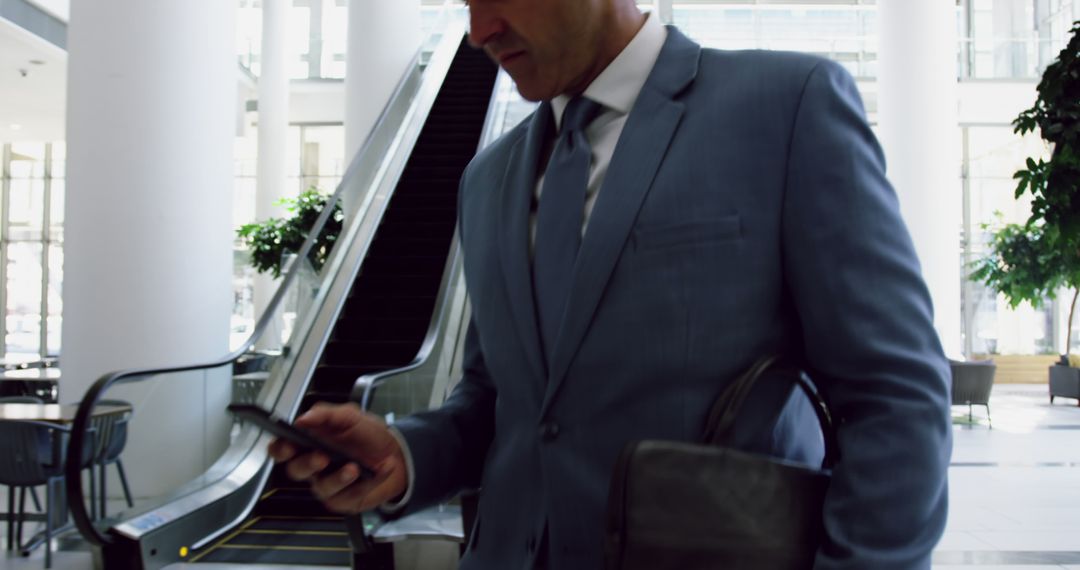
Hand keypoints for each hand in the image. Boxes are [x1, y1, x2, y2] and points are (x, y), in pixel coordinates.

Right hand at [267, 402, 407, 513]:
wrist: (397, 452)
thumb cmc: (368, 435)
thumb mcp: (350, 416)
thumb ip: (326, 414)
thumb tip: (303, 418)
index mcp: (309, 444)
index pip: (283, 449)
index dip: (280, 449)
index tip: (287, 446)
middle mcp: (313, 467)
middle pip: (296, 471)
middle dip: (307, 464)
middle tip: (321, 457)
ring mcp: (327, 485)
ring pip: (323, 487)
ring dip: (338, 478)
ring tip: (354, 468)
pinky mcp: (345, 500)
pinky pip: (351, 495)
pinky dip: (369, 482)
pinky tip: (381, 470)